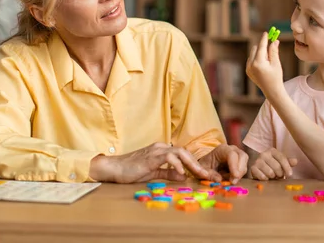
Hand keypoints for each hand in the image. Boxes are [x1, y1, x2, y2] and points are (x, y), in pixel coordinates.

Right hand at [89, 143, 211, 182]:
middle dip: (199, 165)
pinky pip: (167, 157)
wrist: (113, 167)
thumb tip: (183, 176)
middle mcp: (161, 147)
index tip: (206, 176)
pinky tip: (182, 172)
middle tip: (209, 176)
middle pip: (185, 153)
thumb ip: (168, 173)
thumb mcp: (153, 173)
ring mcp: (156, 150)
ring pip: (180, 152)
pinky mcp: (150, 156)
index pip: (183, 156)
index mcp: (162, 151)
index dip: (195, 165)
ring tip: (201, 174)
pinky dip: (176, 164)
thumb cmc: (131, 171)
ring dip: (192, 164)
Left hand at [199, 144, 248, 183]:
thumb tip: (219, 180)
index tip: (234, 176)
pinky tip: (231, 179)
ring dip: (239, 174)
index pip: (232, 154)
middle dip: (240, 170)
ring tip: (228, 180)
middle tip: (233, 182)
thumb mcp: (202, 170)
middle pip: (243, 157)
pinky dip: (239, 176)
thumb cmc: (205, 166)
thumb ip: (206, 173)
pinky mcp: (241, 162)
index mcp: (222, 149)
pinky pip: (243, 169)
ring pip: (245, 163)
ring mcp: (238, 155)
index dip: (234, 165)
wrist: (207, 165)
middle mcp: (232, 150)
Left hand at [246, 32, 283, 97]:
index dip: (264, 39)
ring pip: (253, 54)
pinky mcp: (247, 71)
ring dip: (260, 53)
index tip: (266, 33)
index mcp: (258, 63)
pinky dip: (257, 59)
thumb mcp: (276, 63)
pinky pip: (251, 59)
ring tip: (268, 63)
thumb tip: (274, 40)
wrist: (271, 91)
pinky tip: (264, 66)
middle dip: (263, 47)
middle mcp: (251, 65)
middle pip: (256, 49)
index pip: (261, 47)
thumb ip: (274, 51)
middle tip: (271, 47)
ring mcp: (248, 68)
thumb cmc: (276, 77)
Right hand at [249, 148, 297, 180]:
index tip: (290, 175)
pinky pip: (262, 176)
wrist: (259, 168)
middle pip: (277, 166)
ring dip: (273, 177)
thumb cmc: (273, 165)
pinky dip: (266, 179)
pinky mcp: (253, 168)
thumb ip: (288, 162)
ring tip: (273, 176)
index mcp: (272, 151)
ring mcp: (257, 161)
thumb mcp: (281, 162)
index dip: (287, 167)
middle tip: (279, 175)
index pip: (282, 158)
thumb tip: (295, 161)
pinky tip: (266, 178)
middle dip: (280, 174)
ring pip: (270, 172)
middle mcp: (264, 154)